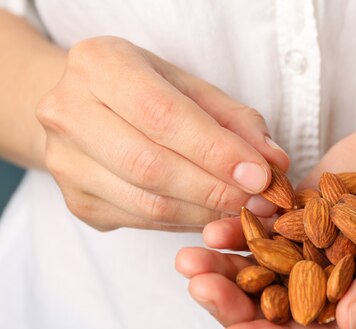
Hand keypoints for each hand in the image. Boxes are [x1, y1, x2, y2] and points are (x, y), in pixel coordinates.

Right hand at [36, 36, 287, 231]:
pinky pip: (142, 222)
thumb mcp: (192, 89)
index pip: (162, 116)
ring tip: (245, 211)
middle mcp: (68, 112)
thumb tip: (276, 162)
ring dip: (205, 214)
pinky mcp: (77, 202)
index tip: (261, 175)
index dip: (215, 151)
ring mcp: (65, 163)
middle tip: (260, 202)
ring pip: (146, 203)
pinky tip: (211, 215)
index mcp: (99, 65)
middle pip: (150, 166)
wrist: (86, 109)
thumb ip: (236, 121)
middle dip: (215, 189)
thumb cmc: (148, 92)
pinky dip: (186, 223)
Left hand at [176, 104, 355, 328]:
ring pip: (267, 275)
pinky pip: (268, 234)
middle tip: (199, 286)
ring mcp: (323, 255)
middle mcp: (347, 288)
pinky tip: (214, 226)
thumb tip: (353, 323)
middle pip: (285, 311)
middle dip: (238, 305)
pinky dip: (241, 232)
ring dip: (228, 270)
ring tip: (189, 259)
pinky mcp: (306, 223)